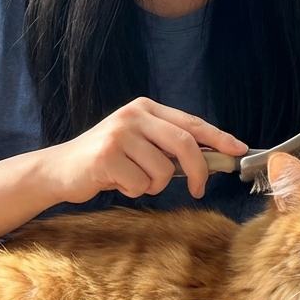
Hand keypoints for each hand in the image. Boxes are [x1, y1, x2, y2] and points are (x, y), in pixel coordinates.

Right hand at [42, 97, 247, 202]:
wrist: (61, 169)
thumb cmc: (107, 160)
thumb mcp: (139, 144)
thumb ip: (169, 146)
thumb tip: (214, 158)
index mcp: (145, 108)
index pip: (191, 122)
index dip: (218, 137)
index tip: (238, 150)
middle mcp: (133, 115)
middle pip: (184, 143)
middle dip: (199, 170)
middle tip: (199, 189)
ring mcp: (119, 134)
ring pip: (163, 171)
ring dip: (154, 185)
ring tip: (132, 179)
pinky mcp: (107, 156)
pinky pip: (141, 184)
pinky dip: (133, 191)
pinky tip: (116, 182)